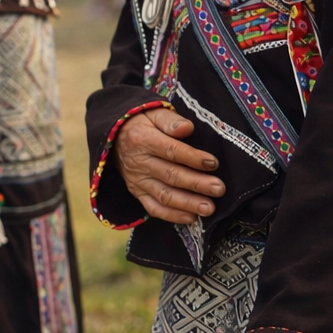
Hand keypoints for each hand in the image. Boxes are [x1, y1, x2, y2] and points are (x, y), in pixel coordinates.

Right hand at [112, 107, 222, 223]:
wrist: (114, 137)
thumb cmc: (142, 124)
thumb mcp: (154, 114)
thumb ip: (171, 121)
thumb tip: (187, 128)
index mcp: (143, 140)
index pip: (171, 151)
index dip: (192, 158)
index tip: (213, 163)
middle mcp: (139, 163)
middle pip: (170, 175)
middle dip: (196, 183)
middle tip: (218, 189)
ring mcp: (137, 180)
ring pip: (164, 195)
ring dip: (187, 203)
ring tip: (209, 208)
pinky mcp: (137, 193)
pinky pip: (153, 208)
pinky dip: (172, 215)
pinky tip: (191, 218)